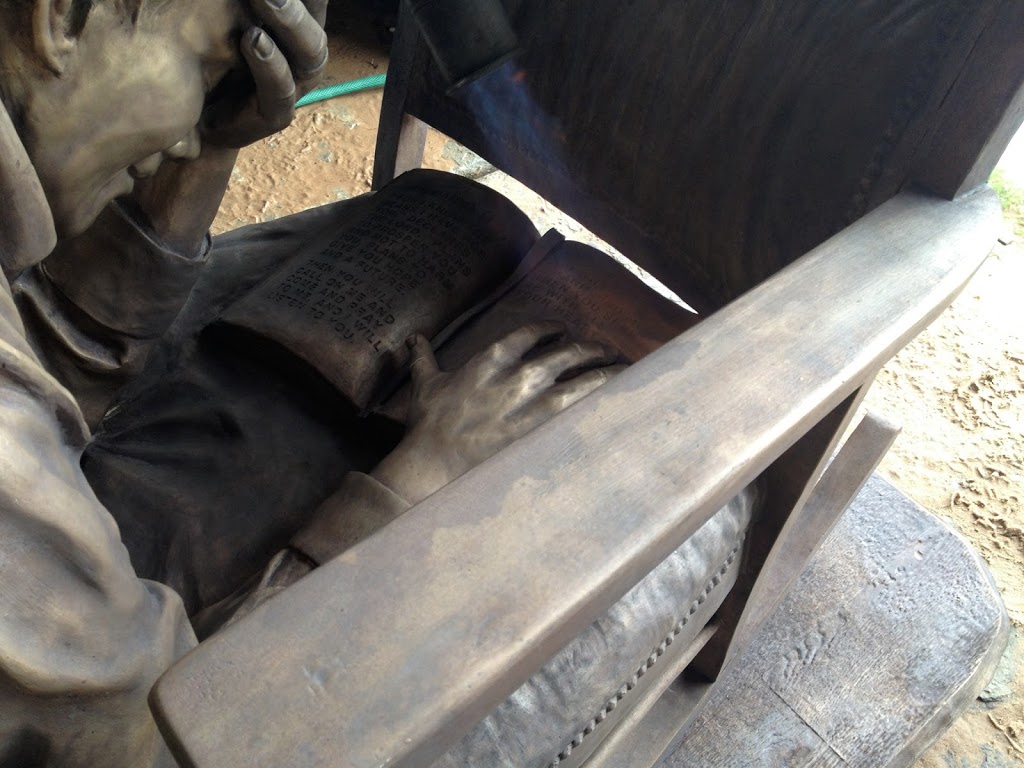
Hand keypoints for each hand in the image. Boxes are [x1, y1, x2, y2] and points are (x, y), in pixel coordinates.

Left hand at [202, 0, 328, 148]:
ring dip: (289, 21)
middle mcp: (301, 49)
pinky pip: (281, 91)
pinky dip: (269, 63)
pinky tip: (252, 39)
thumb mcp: (222, 14)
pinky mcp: (274, 115)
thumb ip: (238, 3)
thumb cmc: (204, 53)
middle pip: (316, 15)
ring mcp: (293, 83)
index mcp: (294, 20)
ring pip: (310, 51)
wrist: (190, 115)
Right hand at [373, 324, 624, 504]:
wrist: (434, 462)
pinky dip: (602, 399)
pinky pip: (582, 409)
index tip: (563, 330)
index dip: (552, 329)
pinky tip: (618, 397)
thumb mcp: (425, 385)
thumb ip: (424, 359)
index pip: (531, 333)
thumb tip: (414, 339)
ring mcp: (533, 403)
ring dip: (607, 370)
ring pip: (583, 378)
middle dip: (591, 348)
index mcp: (491, 359)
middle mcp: (518, 375)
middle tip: (605, 350)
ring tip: (623, 369)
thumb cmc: (429, 425)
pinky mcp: (543, 430)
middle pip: (567, 352)